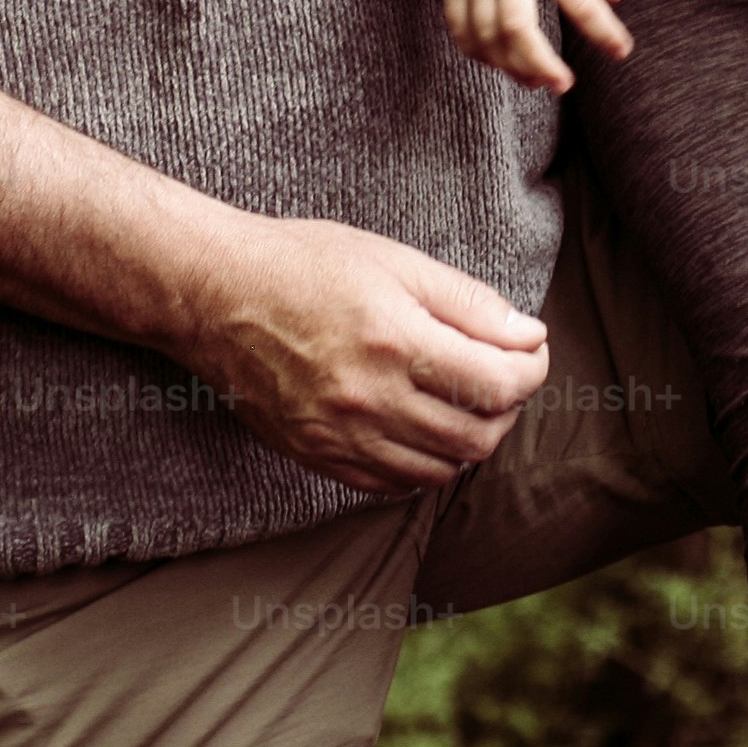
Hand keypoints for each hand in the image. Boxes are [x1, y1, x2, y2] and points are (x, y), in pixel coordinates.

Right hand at [176, 214, 553, 493]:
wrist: (215, 296)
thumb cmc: (305, 265)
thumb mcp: (396, 261)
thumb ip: (469, 303)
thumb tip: (529, 336)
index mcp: (395, 340)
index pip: (498, 382)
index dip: (532, 368)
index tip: (530, 349)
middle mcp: (370, 399)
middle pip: (478, 435)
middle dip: (508, 407)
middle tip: (503, 375)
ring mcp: (340, 436)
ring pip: (440, 469)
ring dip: (471, 439)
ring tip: (466, 401)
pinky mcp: (317, 456)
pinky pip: (393, 485)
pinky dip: (425, 464)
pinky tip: (423, 428)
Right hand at [438, 0, 631, 91]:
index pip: (580, 0)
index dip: (604, 31)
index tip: (622, 51)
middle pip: (517, 29)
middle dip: (540, 64)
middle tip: (563, 84)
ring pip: (484, 35)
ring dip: (509, 65)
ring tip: (535, 80)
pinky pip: (458, 26)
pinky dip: (476, 51)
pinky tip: (497, 61)